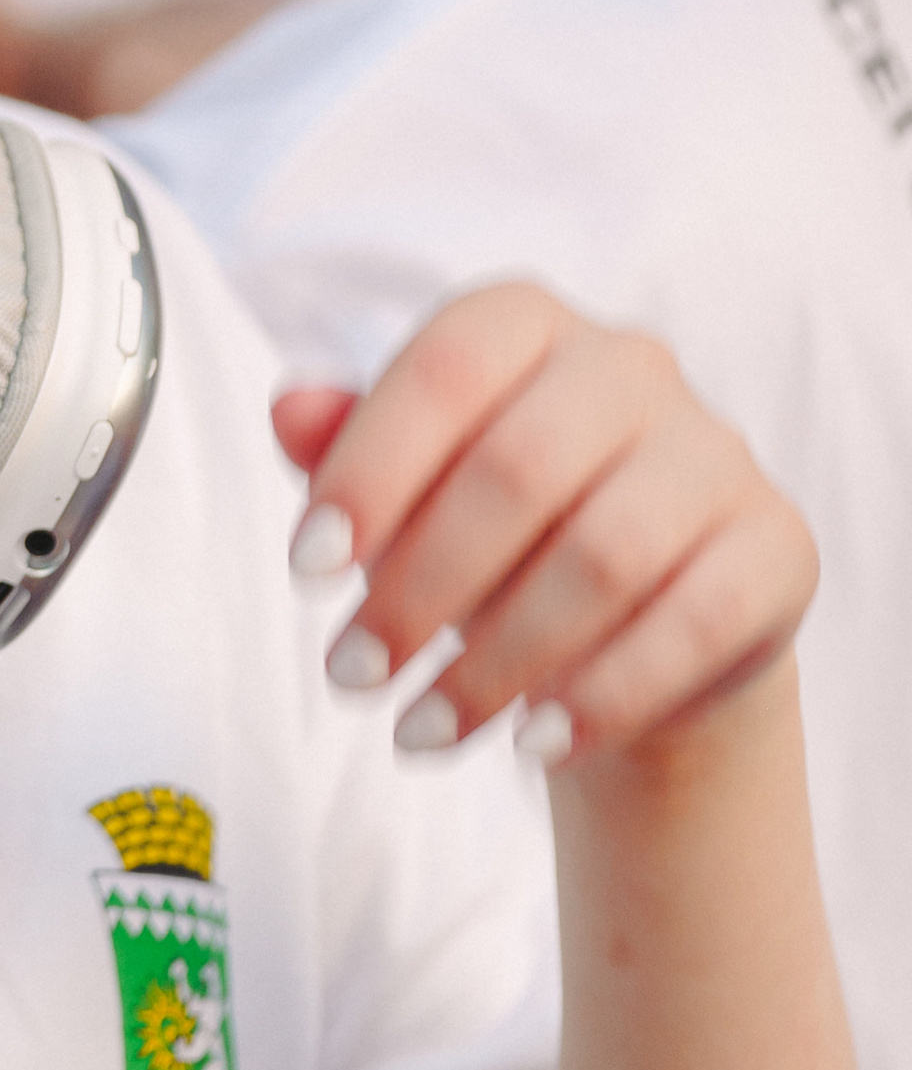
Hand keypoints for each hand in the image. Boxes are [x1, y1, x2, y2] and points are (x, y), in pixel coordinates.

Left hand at [276, 283, 815, 769]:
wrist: (636, 618)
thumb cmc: (493, 535)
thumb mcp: (407, 490)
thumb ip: (348, 447)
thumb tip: (292, 410)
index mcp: (528, 323)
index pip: (446, 368)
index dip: (370, 469)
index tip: (308, 570)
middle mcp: (631, 365)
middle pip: (519, 469)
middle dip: (420, 586)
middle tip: (353, 677)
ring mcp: (716, 451)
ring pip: (605, 555)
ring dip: (499, 658)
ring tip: (421, 729)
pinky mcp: (777, 544)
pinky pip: (697, 620)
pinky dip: (607, 692)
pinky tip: (534, 746)